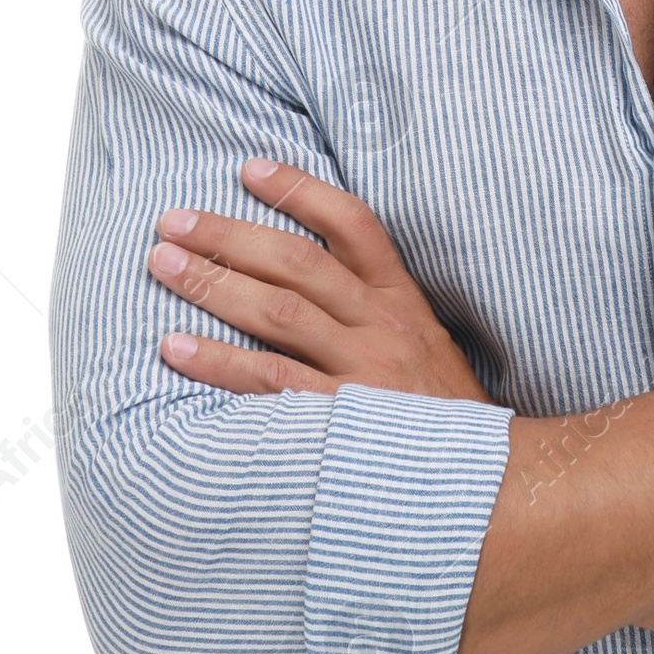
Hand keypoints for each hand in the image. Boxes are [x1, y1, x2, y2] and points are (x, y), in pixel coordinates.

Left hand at [146, 156, 493, 402]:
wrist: (490, 484)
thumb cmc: (440, 415)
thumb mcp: (424, 347)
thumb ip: (375, 311)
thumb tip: (305, 277)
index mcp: (401, 301)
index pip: (352, 225)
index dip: (299, 191)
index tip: (248, 169)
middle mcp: (382, 326)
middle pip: (298, 263)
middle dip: (230, 236)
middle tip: (172, 222)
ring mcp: (363, 372)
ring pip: (278, 313)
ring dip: (214, 285)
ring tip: (162, 265)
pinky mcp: (342, 421)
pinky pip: (270, 382)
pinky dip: (219, 363)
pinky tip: (175, 348)